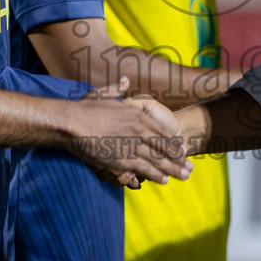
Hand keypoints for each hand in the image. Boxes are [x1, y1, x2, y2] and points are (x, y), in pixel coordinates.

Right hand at [65, 95, 191, 188]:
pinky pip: (144, 168)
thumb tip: (126, 80)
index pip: (161, 130)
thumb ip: (118, 88)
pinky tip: (164, 180)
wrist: (71, 122)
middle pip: (164, 146)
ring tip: (183, 176)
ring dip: (172, 169)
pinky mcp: (123, 158)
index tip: (182, 148)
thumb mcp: (103, 93)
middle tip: (189, 167)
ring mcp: (132, 143)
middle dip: (178, 158)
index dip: (173, 141)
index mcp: (136, 114)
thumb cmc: (83, 109)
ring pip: (158, 159)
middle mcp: (138, 128)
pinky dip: (155, 174)